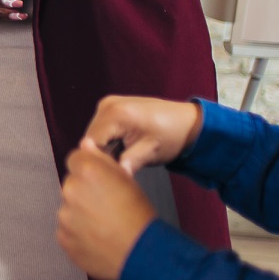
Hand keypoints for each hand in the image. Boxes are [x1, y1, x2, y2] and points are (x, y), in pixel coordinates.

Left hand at [56, 139, 158, 279]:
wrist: (142, 254)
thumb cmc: (139, 216)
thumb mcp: (127, 180)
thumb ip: (101, 159)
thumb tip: (85, 145)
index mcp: (88, 171)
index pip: (75, 159)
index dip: (89, 170)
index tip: (100, 181)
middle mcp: (71, 190)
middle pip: (72, 184)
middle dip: (84, 192)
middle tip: (107, 206)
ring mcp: (65, 216)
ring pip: (69, 209)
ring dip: (81, 214)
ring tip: (105, 225)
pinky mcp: (63, 238)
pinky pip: (68, 231)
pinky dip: (79, 234)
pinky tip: (99, 238)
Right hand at [84, 95, 203, 171]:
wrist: (188, 122)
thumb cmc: (172, 136)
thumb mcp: (149, 152)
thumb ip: (126, 162)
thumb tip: (108, 176)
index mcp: (115, 113)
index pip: (90, 143)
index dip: (97, 161)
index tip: (109, 175)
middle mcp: (107, 105)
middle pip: (90, 138)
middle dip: (100, 156)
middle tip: (116, 170)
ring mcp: (108, 104)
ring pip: (94, 135)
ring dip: (104, 150)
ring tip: (121, 161)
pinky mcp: (112, 107)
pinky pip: (102, 129)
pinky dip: (108, 142)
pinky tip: (121, 151)